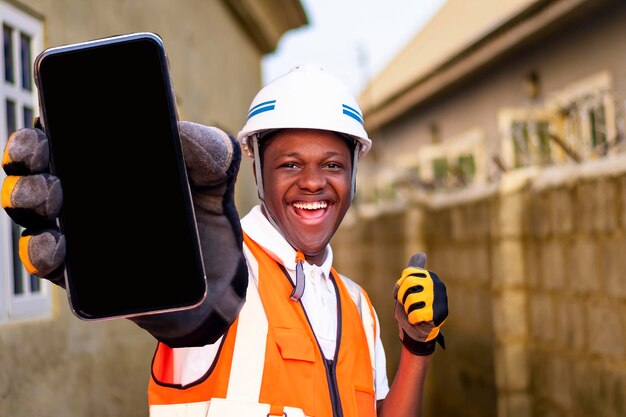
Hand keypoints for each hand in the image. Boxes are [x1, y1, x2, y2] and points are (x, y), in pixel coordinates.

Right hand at [1, 120, 246, 345]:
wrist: (220, 276)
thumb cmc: (207, 216)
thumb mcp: (216, 176)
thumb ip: (210, 149)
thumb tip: (178, 133)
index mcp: (108, 162)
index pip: (65, 134)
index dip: (47, 123)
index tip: (50, 117)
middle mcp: (84, 194)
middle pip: (36, 167)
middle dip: (27, 155)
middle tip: (42, 155)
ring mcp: (78, 233)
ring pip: (32, 211)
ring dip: (26, 198)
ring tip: (48, 198)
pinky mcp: (82, 275)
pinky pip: (47, 262)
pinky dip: (39, 252)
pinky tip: (53, 244)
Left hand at [393, 253, 447, 354]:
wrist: (419, 331)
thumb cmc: (412, 307)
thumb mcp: (410, 287)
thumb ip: (413, 271)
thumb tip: (420, 254)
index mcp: (429, 276)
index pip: (408, 274)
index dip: (400, 287)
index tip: (401, 295)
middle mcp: (437, 284)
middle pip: (409, 284)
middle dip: (403, 297)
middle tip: (408, 305)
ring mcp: (439, 298)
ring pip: (411, 299)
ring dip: (408, 309)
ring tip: (414, 312)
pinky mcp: (439, 313)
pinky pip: (415, 314)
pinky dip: (412, 319)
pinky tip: (417, 320)